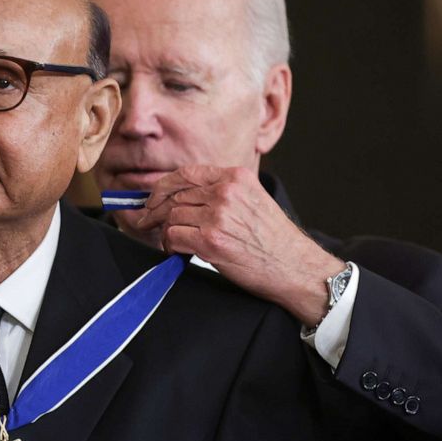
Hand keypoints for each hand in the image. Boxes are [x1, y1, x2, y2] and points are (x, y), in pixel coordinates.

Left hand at [138, 165, 344, 325]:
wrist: (295, 267)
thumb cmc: (274, 240)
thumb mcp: (253, 200)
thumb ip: (223, 193)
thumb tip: (184, 197)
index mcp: (236, 177)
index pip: (187, 173)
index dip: (164, 186)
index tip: (153, 198)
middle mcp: (226, 192)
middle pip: (174, 195)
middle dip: (156, 210)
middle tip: (146, 222)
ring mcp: (218, 215)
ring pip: (172, 216)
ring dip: (166, 231)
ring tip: (171, 242)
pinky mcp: (210, 240)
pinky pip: (173, 236)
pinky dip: (170, 245)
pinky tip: (178, 252)